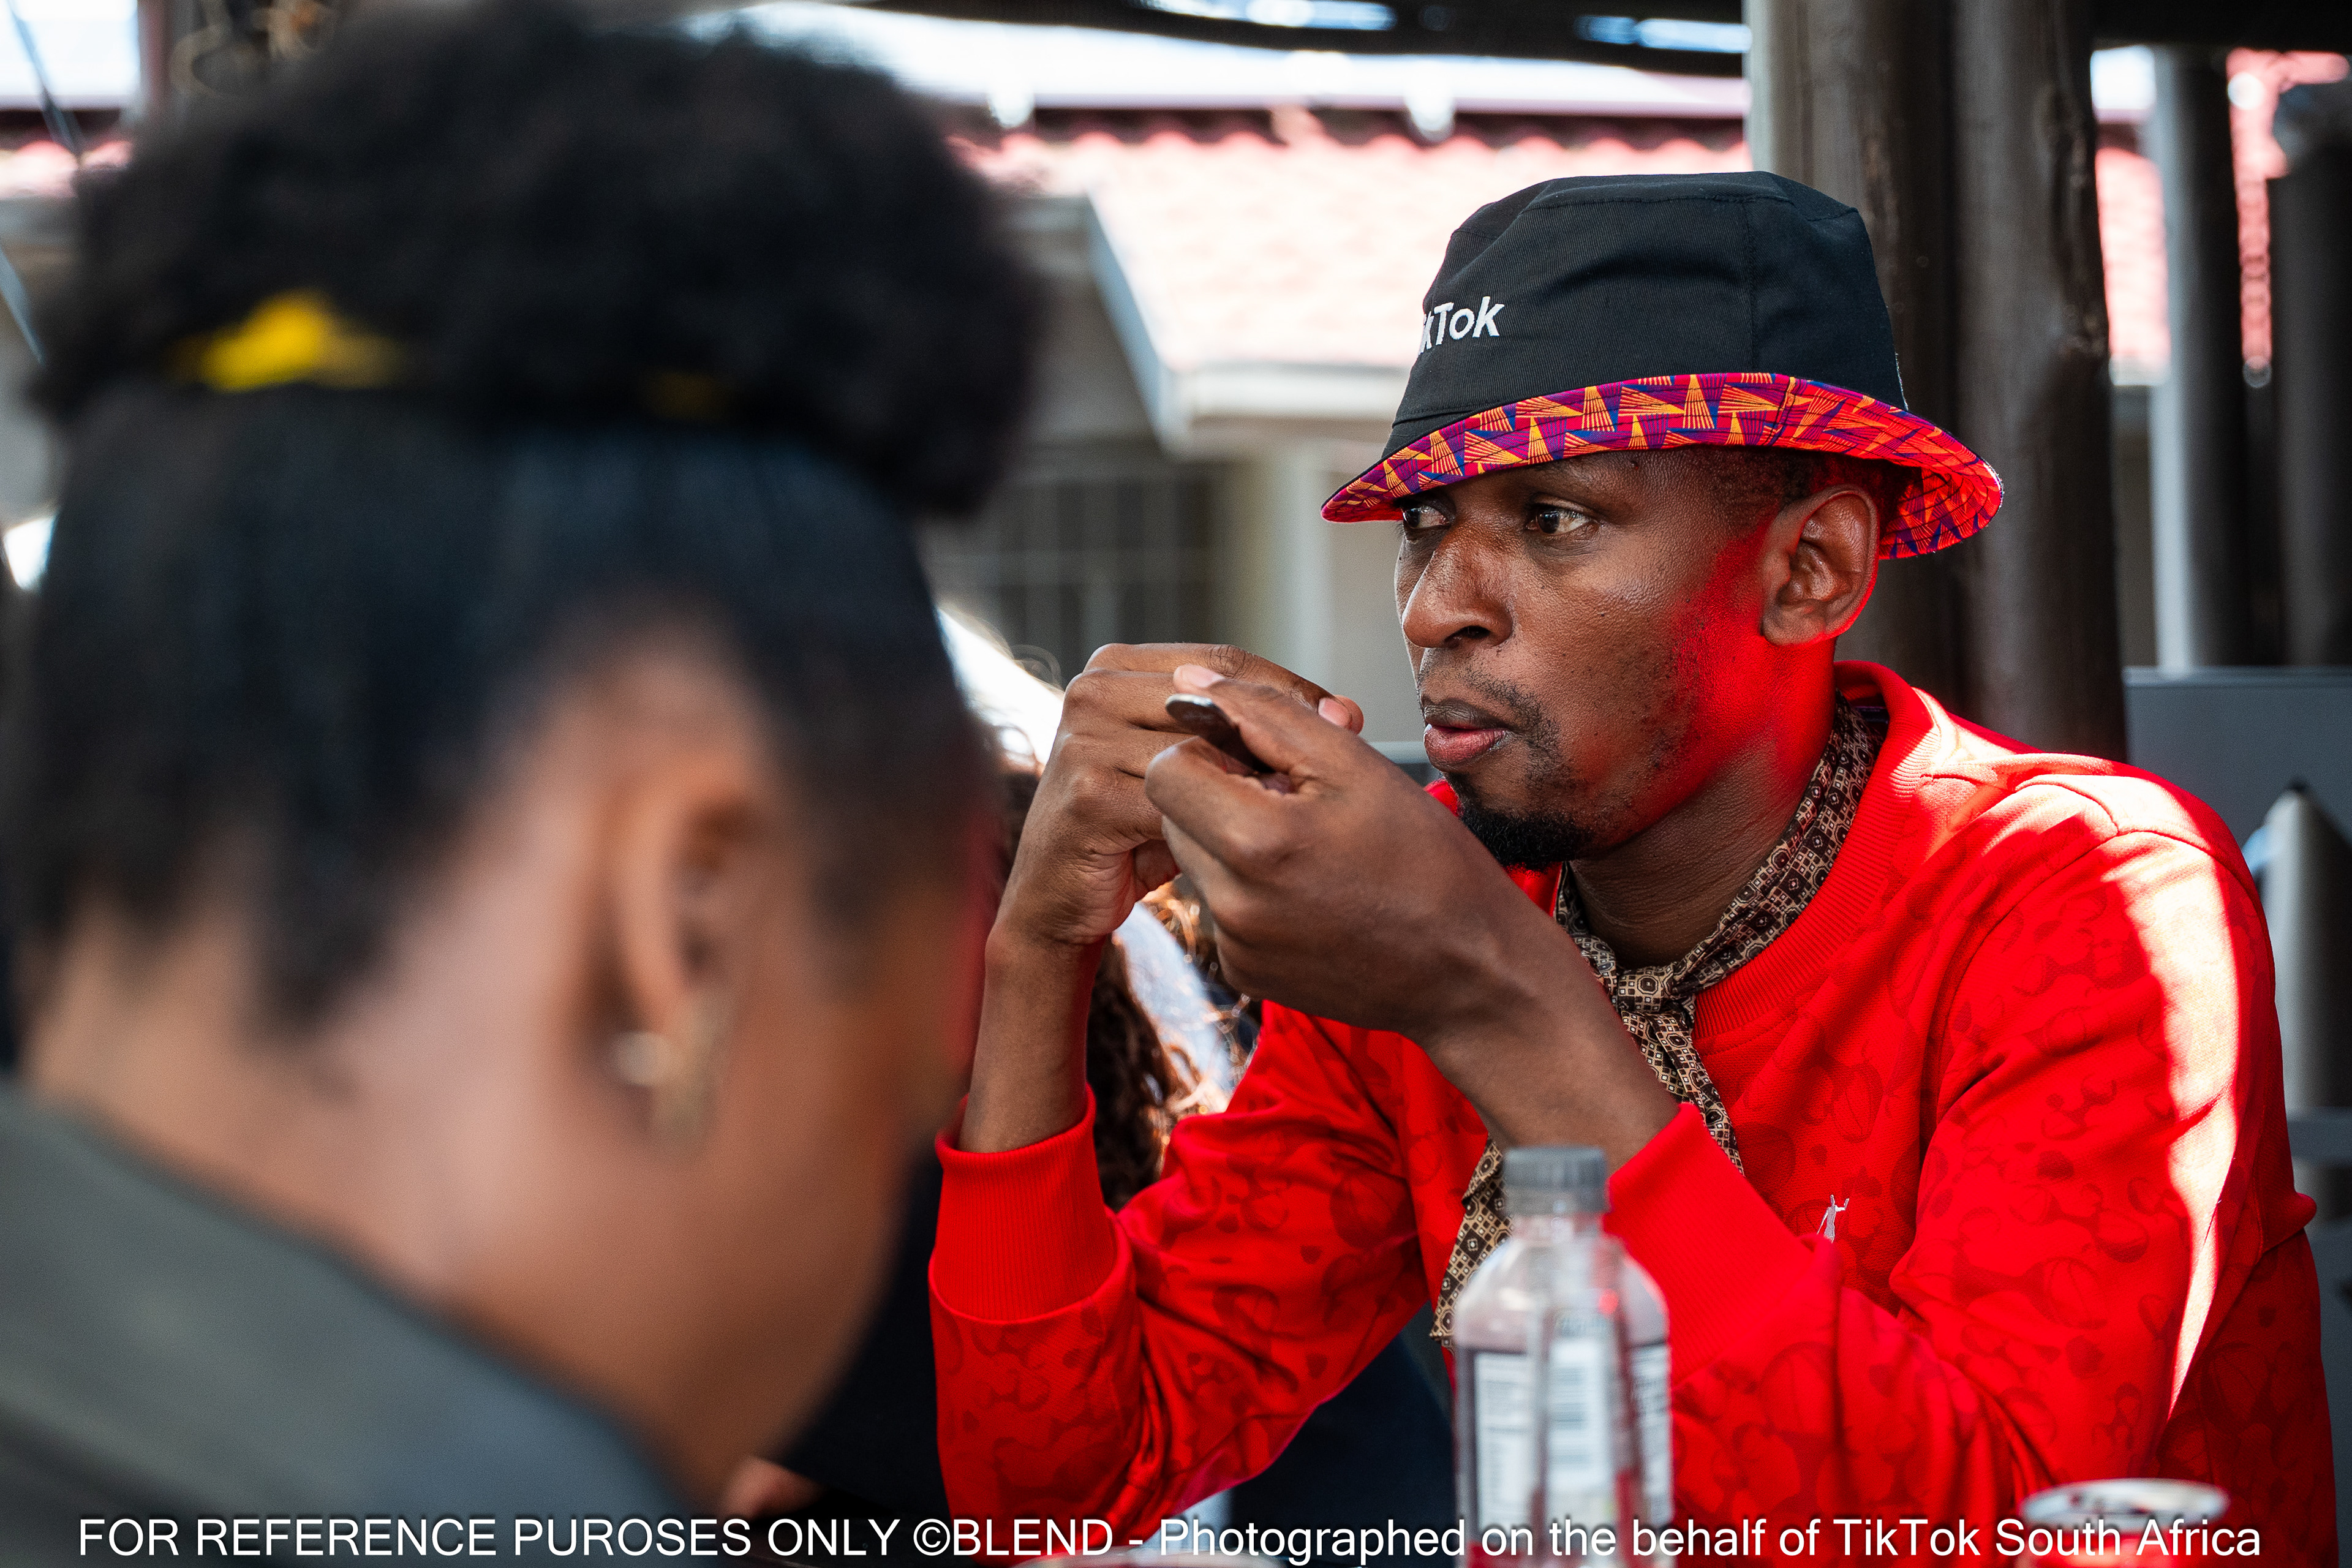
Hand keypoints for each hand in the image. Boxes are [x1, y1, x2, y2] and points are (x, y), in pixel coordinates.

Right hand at [995, 644, 1361, 957]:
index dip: (1290, 687)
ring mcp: (1083, 739)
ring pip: (1202, 751)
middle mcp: (1092, 690)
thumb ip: (1243, 729)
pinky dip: (1223, 821)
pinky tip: (1256, 839)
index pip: (1223, 661)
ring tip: (1301, 803)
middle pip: (1213, 700)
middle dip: (1281, 730)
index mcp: (1116, 665)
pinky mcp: (1089, 795)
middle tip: (1340, 758)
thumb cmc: (1137, 826)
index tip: (1348, 717)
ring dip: (1256, 778)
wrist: (1059, 898)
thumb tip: (1344, 713)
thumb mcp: (1191, 763)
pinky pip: (1180, 803)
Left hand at [1144, 668, 1675, 1165]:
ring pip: (1197, 860)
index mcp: (1256, 842)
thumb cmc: (1426, 858)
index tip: (1268, 763)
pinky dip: (1254, 890)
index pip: (1166, 769)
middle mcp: (1232, 904)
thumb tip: (1187, 679)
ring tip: (1314, 850)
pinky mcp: (1245, 973)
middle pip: (1175, 815)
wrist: (1470, 970)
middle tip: (1300, 805)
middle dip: (1223, 796)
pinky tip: (1313, 893)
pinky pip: (1222, 908)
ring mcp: (1235, 946)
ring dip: (1238, 841)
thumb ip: (1262, 712)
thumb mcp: (1353, 763)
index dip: (1213, 751)